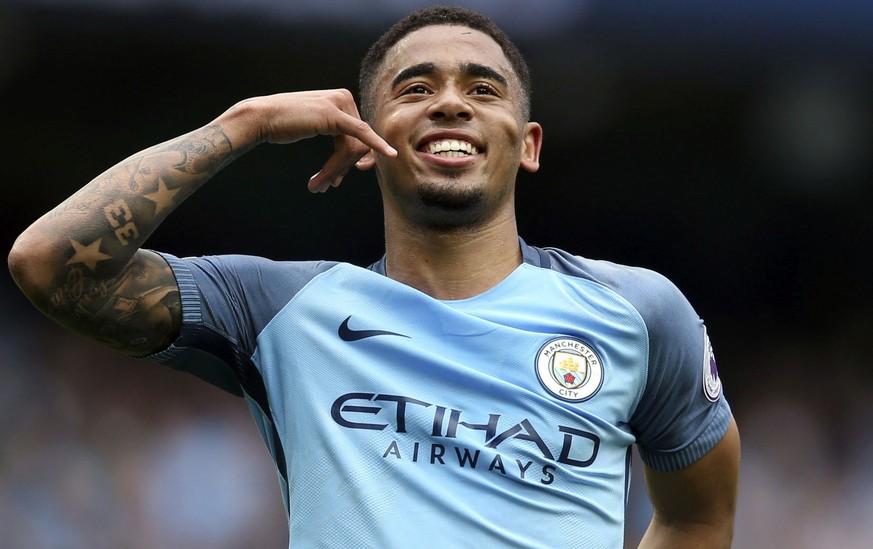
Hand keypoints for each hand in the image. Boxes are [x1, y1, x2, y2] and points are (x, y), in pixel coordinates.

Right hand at [223, 89, 395, 192]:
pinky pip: (360, 134)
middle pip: (358, 142)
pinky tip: (390, 155)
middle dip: (343, 167)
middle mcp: (344, 97)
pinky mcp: (334, 115)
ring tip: (318, 185)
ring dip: (337, 169)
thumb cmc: (283, 125)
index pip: (359, 133)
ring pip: (353, 147)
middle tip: (327, 185)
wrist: (261, 118)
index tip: (349, 174)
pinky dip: (376, 146)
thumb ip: (337, 133)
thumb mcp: (315, 125)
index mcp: (342, 99)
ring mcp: (340, 104)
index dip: (357, 157)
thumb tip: (355, 155)